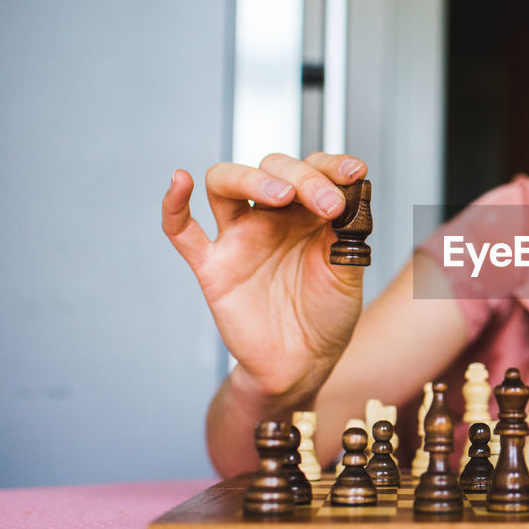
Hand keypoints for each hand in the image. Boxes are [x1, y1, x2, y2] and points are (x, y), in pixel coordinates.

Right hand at [161, 152, 368, 405]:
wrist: (303, 362)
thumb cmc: (326, 314)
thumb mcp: (348, 272)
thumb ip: (347, 234)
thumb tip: (350, 195)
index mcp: (308, 213)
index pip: (313, 169)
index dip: (332, 166)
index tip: (354, 173)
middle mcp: (272, 217)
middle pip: (272, 169)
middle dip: (303, 178)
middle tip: (328, 204)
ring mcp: (240, 238)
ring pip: (225, 184)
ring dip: (251, 178)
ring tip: (282, 194)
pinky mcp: (213, 266)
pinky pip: (182, 230)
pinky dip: (174, 204)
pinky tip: (180, 180)